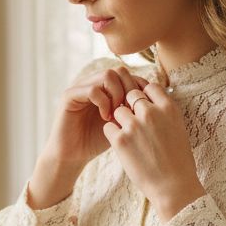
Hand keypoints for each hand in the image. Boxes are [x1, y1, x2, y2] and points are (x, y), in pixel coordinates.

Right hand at [29, 65, 148, 208]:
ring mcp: (81, 87)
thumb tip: (155, 100)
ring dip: (117, 95)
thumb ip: (133, 109)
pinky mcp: (70, 96)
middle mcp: (93, 82)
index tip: (141, 109)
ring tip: (118, 114)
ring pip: (107, 75)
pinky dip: (103, 102)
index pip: (129, 75)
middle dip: (129, 90)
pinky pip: (92, 89)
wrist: (74, 155)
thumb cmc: (98, 141)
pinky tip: (105, 118)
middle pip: (119, 70)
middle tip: (130, 111)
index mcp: (106, 87)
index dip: (138, 88)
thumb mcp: (122, 123)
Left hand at [104, 83, 205, 221]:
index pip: (150, 86)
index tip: (144, 108)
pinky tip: (122, 146)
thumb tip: (151, 102)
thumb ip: (164, 113)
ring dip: (119, 120)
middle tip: (133, 123)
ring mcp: (134, 125)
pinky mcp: (120, 140)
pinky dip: (112, 134)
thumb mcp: (178, 129)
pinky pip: (108, 127)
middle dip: (130, 106)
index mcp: (169, 108)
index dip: (144, 96)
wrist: (173, 187)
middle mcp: (151, 113)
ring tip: (129, 137)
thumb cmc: (179, 162)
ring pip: (117, 110)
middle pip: (131, 95)